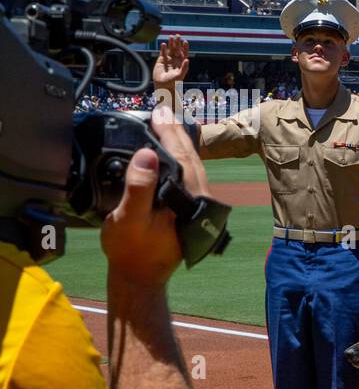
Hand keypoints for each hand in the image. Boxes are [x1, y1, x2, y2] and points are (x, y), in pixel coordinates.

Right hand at [100, 104, 210, 287]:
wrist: (139, 277)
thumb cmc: (132, 250)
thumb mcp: (129, 218)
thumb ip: (140, 187)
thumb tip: (148, 155)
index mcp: (188, 199)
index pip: (183, 156)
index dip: (170, 132)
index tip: (159, 112)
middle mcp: (198, 199)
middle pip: (191, 157)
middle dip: (176, 133)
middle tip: (162, 111)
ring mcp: (195, 204)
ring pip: (191, 165)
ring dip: (178, 144)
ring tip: (165, 124)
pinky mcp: (188, 208)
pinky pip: (186, 175)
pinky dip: (178, 159)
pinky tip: (169, 153)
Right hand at [154, 33, 188, 91]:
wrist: (163, 86)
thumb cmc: (173, 82)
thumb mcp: (179, 75)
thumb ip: (184, 67)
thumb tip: (187, 60)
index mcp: (182, 63)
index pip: (184, 53)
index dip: (185, 47)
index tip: (185, 41)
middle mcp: (176, 60)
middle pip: (177, 49)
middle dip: (177, 42)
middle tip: (177, 35)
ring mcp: (169, 60)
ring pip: (170, 49)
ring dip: (170, 43)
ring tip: (170, 37)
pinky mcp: (161, 60)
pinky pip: (163, 53)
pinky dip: (163, 48)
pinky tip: (163, 44)